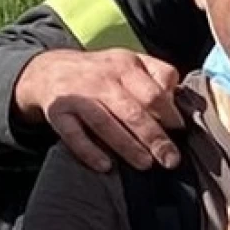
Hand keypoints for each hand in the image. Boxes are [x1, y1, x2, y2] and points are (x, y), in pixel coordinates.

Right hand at [14, 49, 183, 172]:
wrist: (49, 70)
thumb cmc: (102, 73)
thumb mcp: (129, 62)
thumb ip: (158, 75)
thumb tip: (179, 101)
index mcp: (125, 65)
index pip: (153, 92)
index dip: (169, 114)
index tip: (180, 132)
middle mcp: (102, 79)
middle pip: (133, 111)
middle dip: (154, 137)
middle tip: (170, 160)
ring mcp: (78, 96)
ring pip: (105, 124)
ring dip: (127, 146)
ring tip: (146, 164)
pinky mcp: (58, 113)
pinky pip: (73, 135)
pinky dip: (89, 151)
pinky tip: (105, 166)